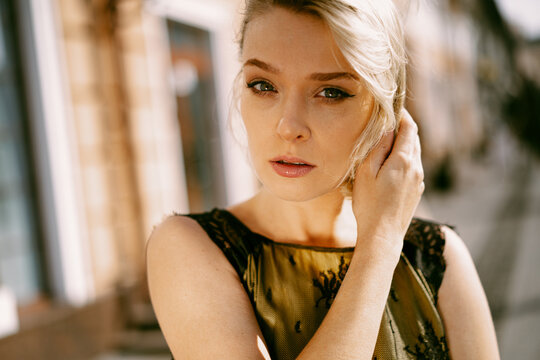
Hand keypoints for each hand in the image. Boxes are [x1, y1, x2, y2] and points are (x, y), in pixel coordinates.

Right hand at [352, 110, 423, 259]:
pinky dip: (405, 158)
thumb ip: (378, 148)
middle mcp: (416, 168)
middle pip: (414, 139)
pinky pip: (413, 167)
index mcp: (403, 160)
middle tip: (388, 121)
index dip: (402, 115)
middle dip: (403, 127)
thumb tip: (387, 129)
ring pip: (415, 153)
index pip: (409, 128)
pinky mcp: (417, 191)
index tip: (392, 109)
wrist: (383, 236)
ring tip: (388, 141)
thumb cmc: (369, 205)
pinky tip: (391, 164)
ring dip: (404, 143)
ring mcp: (419, 180)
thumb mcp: (366, 173)